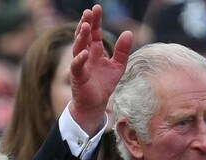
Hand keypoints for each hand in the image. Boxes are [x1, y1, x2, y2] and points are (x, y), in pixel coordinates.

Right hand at [69, 4, 132, 135]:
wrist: (95, 104)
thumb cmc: (104, 84)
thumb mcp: (118, 65)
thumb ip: (123, 50)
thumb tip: (129, 32)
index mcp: (95, 51)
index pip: (95, 32)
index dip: (96, 21)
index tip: (96, 8)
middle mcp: (86, 55)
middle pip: (84, 36)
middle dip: (86, 24)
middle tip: (88, 13)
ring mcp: (80, 65)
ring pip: (78, 48)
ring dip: (81, 37)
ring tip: (86, 26)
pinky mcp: (78, 77)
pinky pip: (77, 66)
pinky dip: (79, 59)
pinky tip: (85, 52)